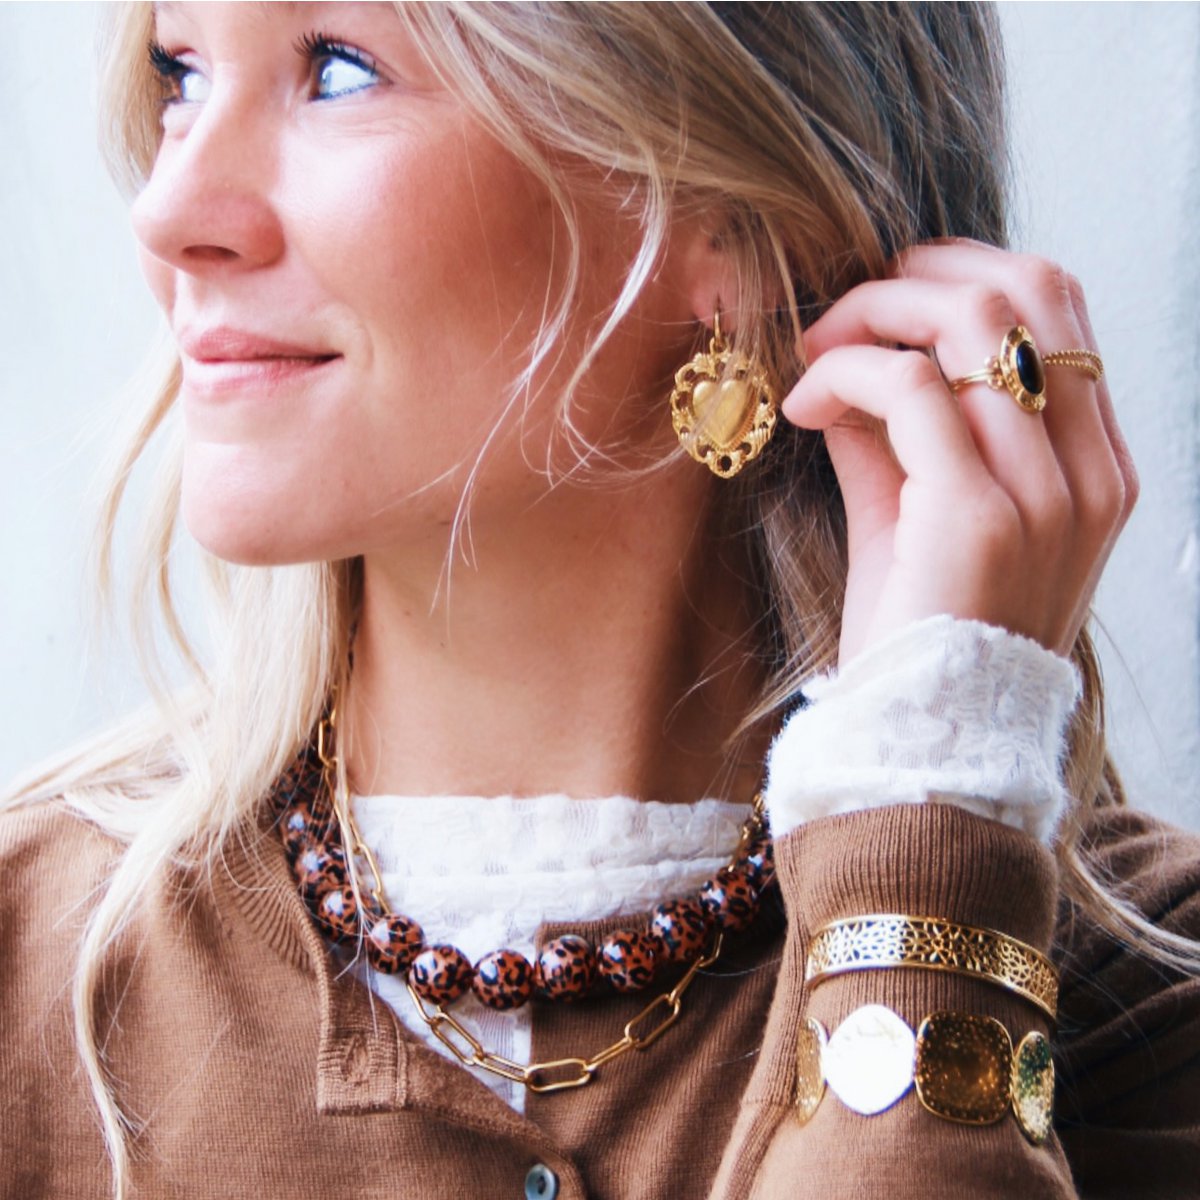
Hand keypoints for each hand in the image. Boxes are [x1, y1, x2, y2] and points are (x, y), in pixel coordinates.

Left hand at [781, 239, 1137, 665]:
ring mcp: (1047, 492)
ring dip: (871, 315)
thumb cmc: (921, 630)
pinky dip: (845, 373)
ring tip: (812, 354)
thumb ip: (898, 432)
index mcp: (1095, 468)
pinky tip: (803, 406)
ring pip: (971, 320)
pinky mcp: (980, 513)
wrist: (923, 736)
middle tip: (839, 316)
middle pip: (1028, 287)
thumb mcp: (919, 514)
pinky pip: (911, 385)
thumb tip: (853, 357)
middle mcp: (1089, 472)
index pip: (1060, 307)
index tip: (883, 303)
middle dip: (918, 276)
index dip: (963, 275)